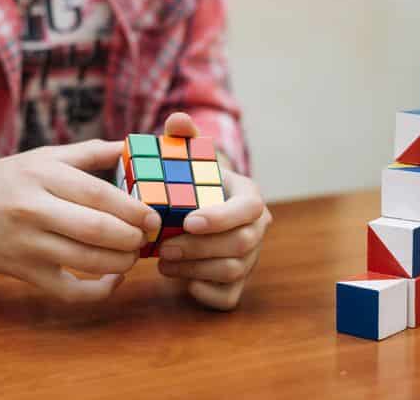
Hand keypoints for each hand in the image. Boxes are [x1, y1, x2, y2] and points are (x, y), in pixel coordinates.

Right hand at [0, 140, 160, 302]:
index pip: (99, 195)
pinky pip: (69, 291)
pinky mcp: (23, 273)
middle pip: (97, 230)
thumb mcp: (42, 157)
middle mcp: (33, 209)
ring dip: (122, 262)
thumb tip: (130, 146)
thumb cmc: (3, 179)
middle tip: (148, 237)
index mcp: (42, 175)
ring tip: (134, 253)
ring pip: (87, 262)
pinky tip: (112, 278)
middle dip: (132, 237)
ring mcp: (26, 244)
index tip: (153, 217)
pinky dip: (98, 291)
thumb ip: (88, 153)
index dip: (134, 209)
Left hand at [155, 113, 271, 309]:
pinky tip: (182, 280)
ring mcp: (251, 258)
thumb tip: (176, 121)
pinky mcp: (237, 284)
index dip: (222, 218)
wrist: (199, 212)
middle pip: (241, 244)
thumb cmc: (193, 184)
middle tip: (163, 247)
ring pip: (233, 271)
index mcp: (249, 196)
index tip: (189, 221)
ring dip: (195, 268)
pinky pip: (228, 297)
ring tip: (162, 260)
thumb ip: (182, 138)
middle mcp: (256, 229)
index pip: (250, 209)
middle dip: (200, 248)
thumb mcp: (188, 159)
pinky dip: (204, 292)